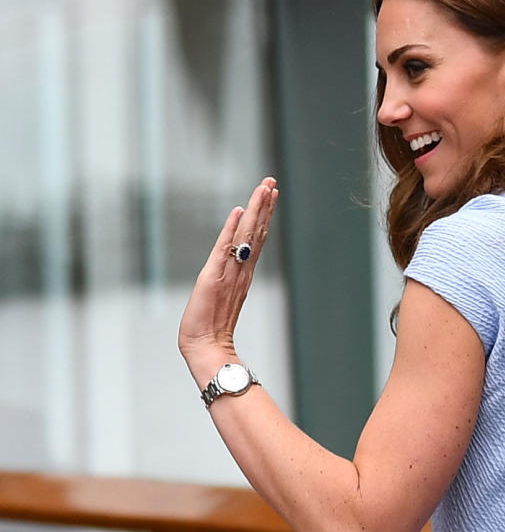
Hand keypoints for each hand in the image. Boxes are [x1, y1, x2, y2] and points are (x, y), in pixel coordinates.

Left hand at [178, 177, 278, 385]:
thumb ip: (229, 287)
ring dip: (255, 210)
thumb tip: (234, 278)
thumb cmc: (210, 332)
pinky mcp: (214, 277)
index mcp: (242, 275)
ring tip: (265, 189)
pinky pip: (226, 248)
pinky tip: (239, 211)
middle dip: (264, 206)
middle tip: (271, 182)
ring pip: (247, 236)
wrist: (205, 349)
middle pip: (256, 232)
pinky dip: (233, 229)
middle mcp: (240, 271)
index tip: (271, 195)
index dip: (264, 216)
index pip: (256, 239)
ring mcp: (230, 273)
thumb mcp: (221, 302)